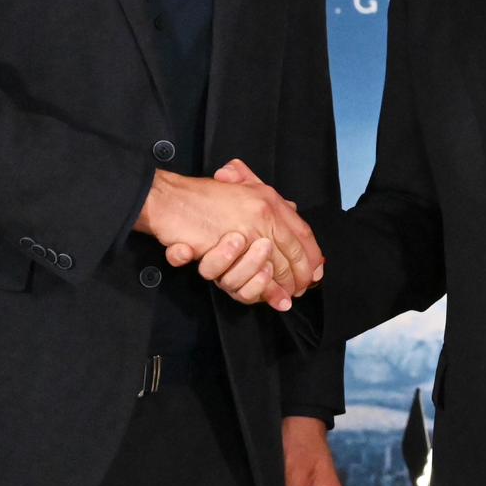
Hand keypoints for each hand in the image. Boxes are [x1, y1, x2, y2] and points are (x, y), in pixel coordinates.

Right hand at [136, 168, 322, 309]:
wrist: (169, 199)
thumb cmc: (202, 195)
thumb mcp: (241, 187)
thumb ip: (265, 198)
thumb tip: (293, 209)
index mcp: (267, 198)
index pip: (300, 230)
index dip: (311, 253)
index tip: (317, 270)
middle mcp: (262, 213)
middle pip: (292, 250)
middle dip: (301, 274)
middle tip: (302, 290)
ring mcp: (246, 231)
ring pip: (274, 265)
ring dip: (282, 284)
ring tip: (287, 296)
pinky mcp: (226, 250)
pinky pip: (249, 276)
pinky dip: (263, 290)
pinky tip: (273, 299)